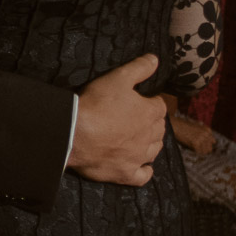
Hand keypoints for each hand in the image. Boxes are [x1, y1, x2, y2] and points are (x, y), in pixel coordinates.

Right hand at [68, 53, 167, 185]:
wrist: (75, 133)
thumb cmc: (96, 104)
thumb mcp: (118, 78)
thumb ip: (139, 68)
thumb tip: (156, 59)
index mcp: (150, 113)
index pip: (160, 106)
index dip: (150, 102)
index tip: (141, 100)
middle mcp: (149, 137)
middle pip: (159, 129)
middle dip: (152, 122)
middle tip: (137, 117)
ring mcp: (139, 157)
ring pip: (154, 151)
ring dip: (151, 144)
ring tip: (140, 138)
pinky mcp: (126, 174)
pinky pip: (143, 176)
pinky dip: (145, 171)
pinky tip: (142, 166)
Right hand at [169, 112, 216, 156]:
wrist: (176, 125)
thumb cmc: (183, 125)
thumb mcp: (196, 127)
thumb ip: (203, 133)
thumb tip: (209, 142)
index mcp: (207, 130)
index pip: (212, 141)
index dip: (207, 145)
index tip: (202, 146)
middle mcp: (206, 134)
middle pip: (210, 148)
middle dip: (204, 149)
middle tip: (198, 150)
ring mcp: (201, 139)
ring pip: (205, 151)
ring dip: (200, 151)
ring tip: (193, 149)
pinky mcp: (196, 143)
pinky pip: (198, 152)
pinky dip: (195, 152)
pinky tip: (190, 148)